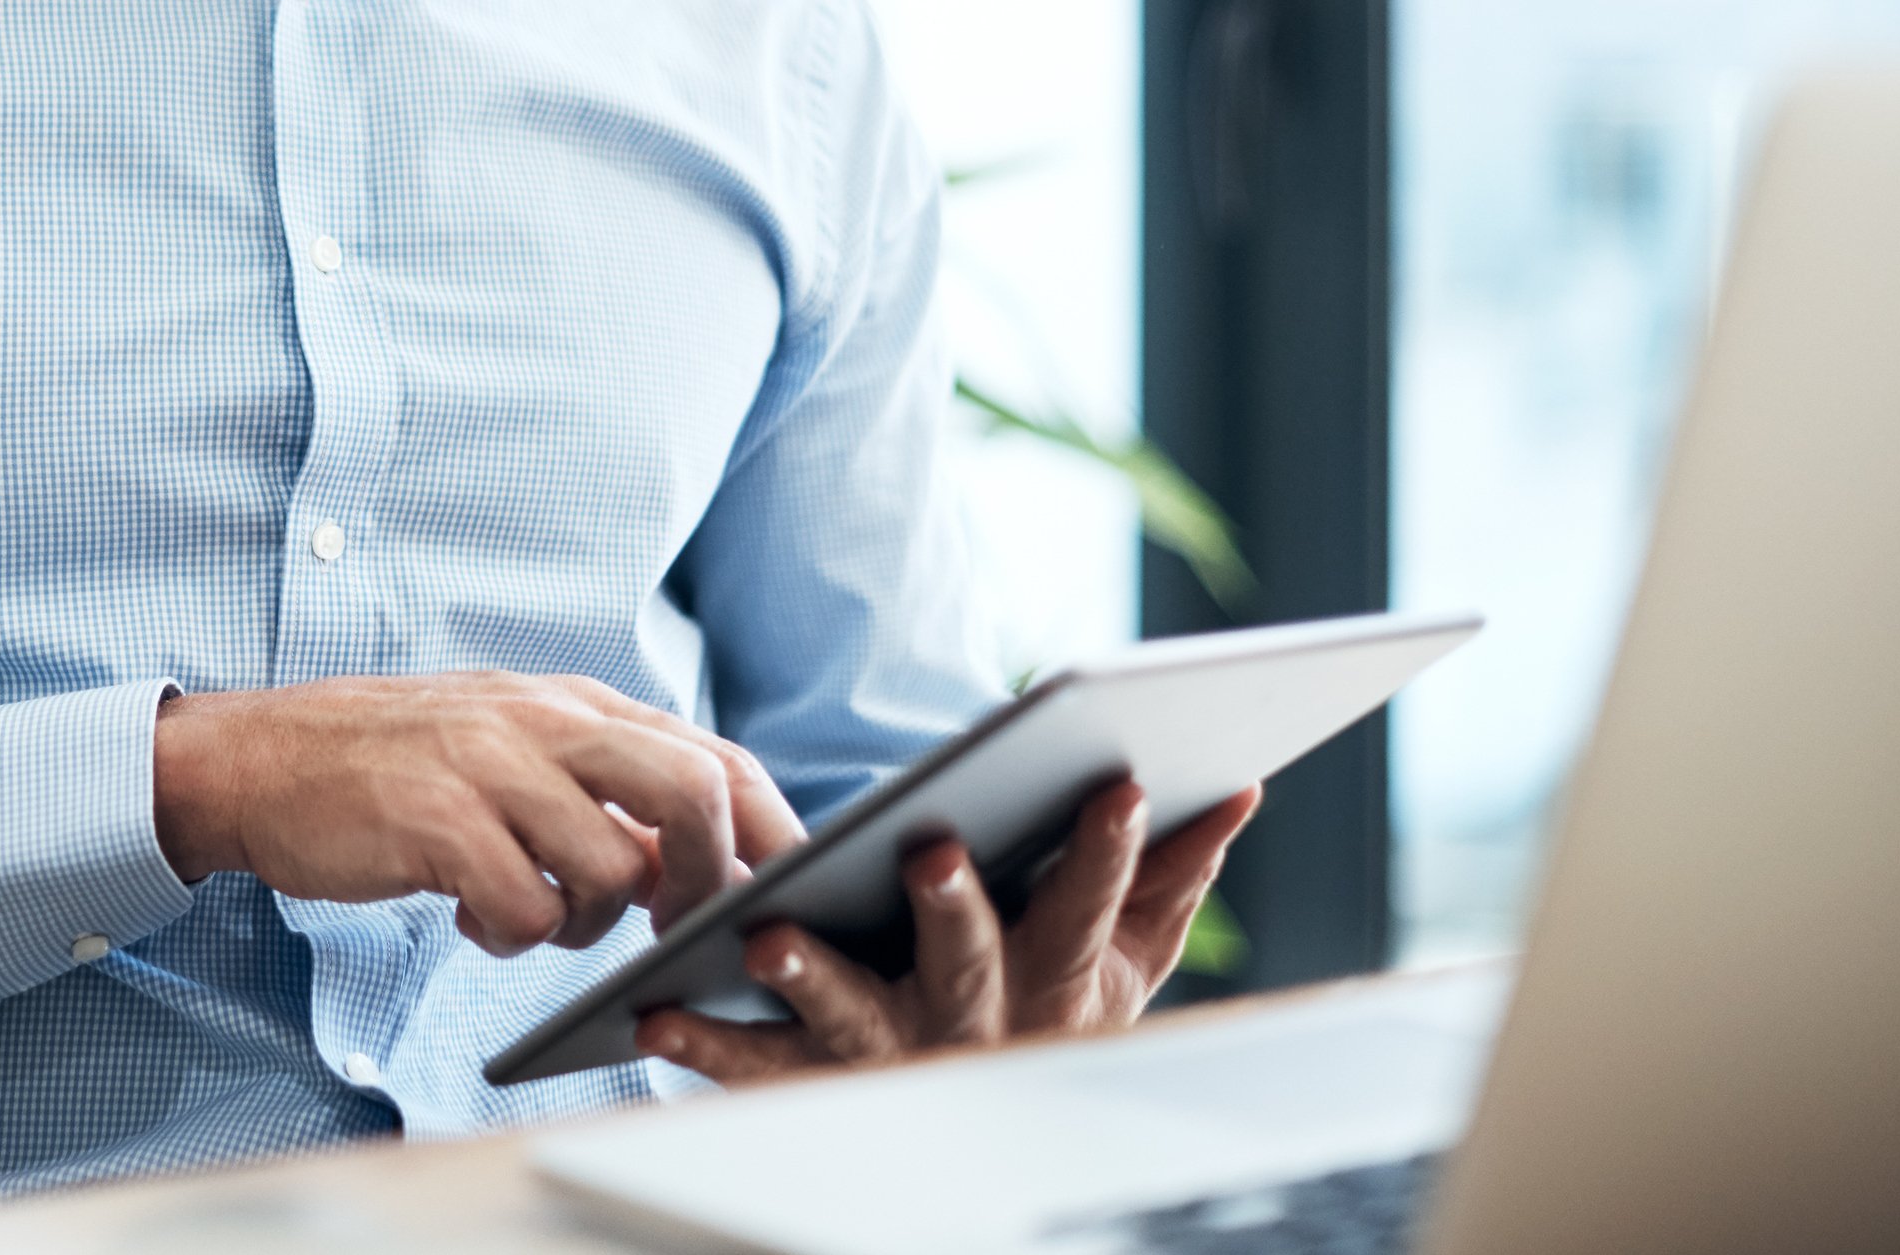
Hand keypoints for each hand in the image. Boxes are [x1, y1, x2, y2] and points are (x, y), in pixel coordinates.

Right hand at [152, 673, 801, 955]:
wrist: (260, 758)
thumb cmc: (396, 768)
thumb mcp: (511, 754)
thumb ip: (601, 794)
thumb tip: (697, 866)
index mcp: (573, 704)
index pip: (714, 757)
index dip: (768, 832)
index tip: (780, 892)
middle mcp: (541, 722)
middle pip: (689, 793)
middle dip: (704, 882)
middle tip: (670, 929)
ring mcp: (488, 768)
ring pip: (610, 867)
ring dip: (586, 923)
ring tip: (529, 916)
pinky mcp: (436, 823)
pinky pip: (525, 908)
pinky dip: (512, 935)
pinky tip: (470, 919)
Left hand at [636, 780, 1258, 1084]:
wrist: (970, 1116)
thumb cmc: (1049, 996)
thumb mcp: (1124, 954)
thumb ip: (1172, 875)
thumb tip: (1240, 788)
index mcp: (1053, 980)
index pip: (1087, 908)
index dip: (1106, 853)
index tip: (1119, 783)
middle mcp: (974, 1022)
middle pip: (968, 962)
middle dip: (956, 908)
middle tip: (931, 851)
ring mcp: (890, 1054)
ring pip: (850, 1021)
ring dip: (811, 979)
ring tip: (763, 940)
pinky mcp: (812, 1079)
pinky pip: (759, 1067)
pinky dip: (708, 1048)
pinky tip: (659, 1019)